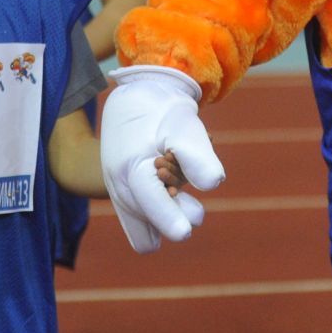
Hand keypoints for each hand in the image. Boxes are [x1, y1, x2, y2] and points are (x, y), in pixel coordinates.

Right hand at [100, 65, 225, 253]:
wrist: (136, 100)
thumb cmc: (164, 114)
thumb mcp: (185, 127)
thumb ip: (198, 157)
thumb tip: (212, 185)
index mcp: (132, 170)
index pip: (151, 206)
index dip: (170, 221)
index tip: (185, 233)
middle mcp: (120, 188)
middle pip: (151, 224)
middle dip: (175, 209)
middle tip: (178, 175)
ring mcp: (118, 195)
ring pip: (145, 228)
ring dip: (166, 209)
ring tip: (170, 176)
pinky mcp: (124, 197)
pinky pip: (143, 223)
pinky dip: (159, 209)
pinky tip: (165, 185)